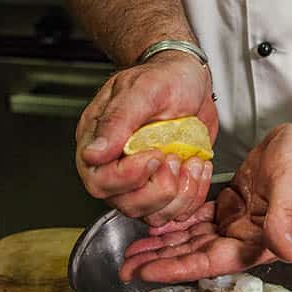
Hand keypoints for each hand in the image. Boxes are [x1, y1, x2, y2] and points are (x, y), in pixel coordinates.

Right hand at [75, 51, 216, 224]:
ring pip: (152, 213)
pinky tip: (198, 166)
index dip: (128, 177)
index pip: (99, 180)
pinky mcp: (166, 184)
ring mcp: (142, 179)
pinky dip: (194, 195)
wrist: (190, 78)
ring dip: (180, 194)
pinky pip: (176, 210)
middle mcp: (116, 166)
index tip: (155, 155)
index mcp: (98, 141)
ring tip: (191, 162)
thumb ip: (117, 121)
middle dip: (158, 190)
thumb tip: (92, 153)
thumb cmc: (163, 77)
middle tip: (175, 159)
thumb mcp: (142, 90)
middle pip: (125, 203)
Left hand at [119, 120, 291, 282]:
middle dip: (161, 261)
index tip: (147, 272)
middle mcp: (244, 238)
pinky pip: (198, 218)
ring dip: (164, 243)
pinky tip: (156, 223)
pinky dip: (177, 221)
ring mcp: (236, 223)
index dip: (178, 268)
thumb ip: (285, 220)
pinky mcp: (230, 205)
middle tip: (127, 266)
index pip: (211, 261)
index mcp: (259, 242)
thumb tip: (287, 252)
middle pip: (195, 254)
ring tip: (133, 249)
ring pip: (192, 238)